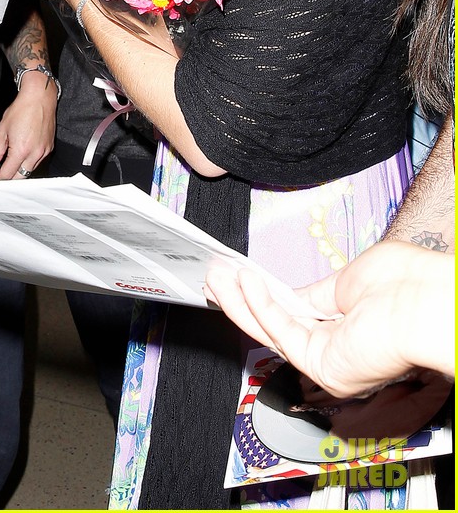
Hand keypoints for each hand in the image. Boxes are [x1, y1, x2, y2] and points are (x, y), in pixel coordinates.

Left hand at [0, 72, 56, 180]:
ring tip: (9, 168)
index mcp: (21, 150)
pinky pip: (38, 162)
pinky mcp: (49, 147)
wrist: (39, 97)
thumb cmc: (22, 109)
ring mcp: (44, 151)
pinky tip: (22, 158)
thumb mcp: (3, 129)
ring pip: (30, 171)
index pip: (7, 173)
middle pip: (20, 177)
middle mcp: (34, 154)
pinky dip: (29, 164)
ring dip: (20, 173)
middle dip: (9, 180)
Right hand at [204, 242, 453, 399]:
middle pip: (276, 324)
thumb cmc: (406, 284)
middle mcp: (337, 350)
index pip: (296, 314)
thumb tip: (290, 294)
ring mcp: (329, 362)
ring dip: (239, 302)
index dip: (265, 294)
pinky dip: (259, 306)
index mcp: (348, 328)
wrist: (425, 304)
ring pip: (271, 332)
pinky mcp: (322, 367)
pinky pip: (281, 333)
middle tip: (216, 276)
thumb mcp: (349, 279)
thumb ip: (316, 291)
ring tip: (216, 276)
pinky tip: (243, 282)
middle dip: (241, 298)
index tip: (240, 274)